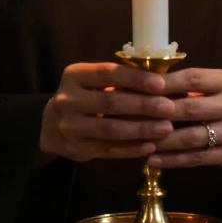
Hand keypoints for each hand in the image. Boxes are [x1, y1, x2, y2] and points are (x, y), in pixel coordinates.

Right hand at [38, 62, 174, 163]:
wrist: (51, 125)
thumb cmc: (84, 97)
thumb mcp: (91, 81)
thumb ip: (118, 80)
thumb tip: (160, 80)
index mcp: (74, 75)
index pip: (107, 72)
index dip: (135, 78)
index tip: (161, 83)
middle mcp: (67, 99)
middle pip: (110, 102)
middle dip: (143, 105)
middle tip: (170, 108)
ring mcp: (69, 126)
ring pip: (110, 129)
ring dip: (141, 129)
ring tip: (166, 128)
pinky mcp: (75, 149)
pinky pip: (107, 150)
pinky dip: (131, 148)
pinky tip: (150, 146)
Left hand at [147, 67, 221, 169]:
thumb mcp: (214, 87)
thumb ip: (186, 86)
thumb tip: (144, 83)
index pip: (193, 79)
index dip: (166, 83)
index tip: (141, 87)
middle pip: (191, 109)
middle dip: (160, 113)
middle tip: (134, 116)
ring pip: (192, 137)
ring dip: (163, 140)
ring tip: (140, 141)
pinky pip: (196, 159)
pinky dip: (172, 160)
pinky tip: (152, 159)